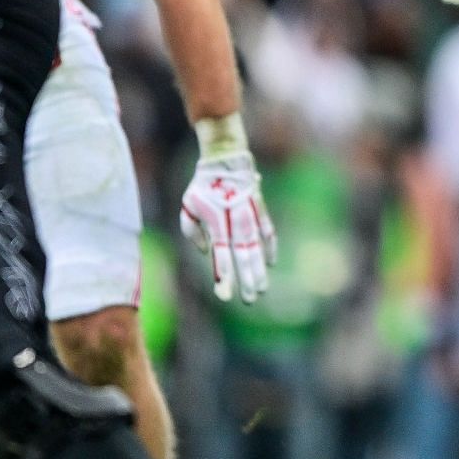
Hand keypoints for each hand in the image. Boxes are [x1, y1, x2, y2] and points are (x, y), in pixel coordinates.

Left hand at [179, 152, 278, 302]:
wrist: (226, 158)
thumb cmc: (202, 185)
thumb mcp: (187, 205)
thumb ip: (192, 231)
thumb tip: (205, 251)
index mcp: (217, 221)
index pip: (221, 254)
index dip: (224, 274)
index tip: (225, 295)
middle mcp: (237, 221)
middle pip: (243, 255)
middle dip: (247, 279)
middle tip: (250, 300)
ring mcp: (251, 215)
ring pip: (257, 247)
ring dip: (259, 269)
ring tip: (262, 289)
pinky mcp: (260, 210)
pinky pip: (268, 231)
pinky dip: (270, 247)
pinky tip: (271, 263)